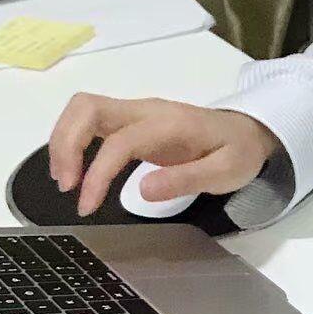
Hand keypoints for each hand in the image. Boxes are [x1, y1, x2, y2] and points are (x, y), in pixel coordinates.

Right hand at [48, 94, 278, 216]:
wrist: (248, 131)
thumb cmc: (237, 152)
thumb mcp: (226, 172)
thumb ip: (187, 179)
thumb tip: (143, 190)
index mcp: (169, 123)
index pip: (119, 142)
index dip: (97, 174)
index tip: (86, 206)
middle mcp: (146, 110)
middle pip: (87, 107)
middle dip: (66, 144)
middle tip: (66, 186)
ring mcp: (136, 112)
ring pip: (83, 109)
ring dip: (64, 141)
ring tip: (66, 181)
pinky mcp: (130, 121)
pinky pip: (90, 121)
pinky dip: (73, 141)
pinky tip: (75, 171)